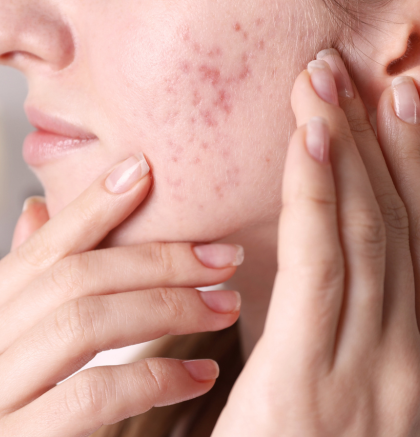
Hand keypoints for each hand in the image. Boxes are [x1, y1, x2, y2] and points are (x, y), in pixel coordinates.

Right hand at [0, 154, 241, 436]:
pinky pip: (95, 395)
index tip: (143, 169)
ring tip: (226, 306)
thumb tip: (36, 209)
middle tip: (224, 258)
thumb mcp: (20, 329)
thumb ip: (32, 278)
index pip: (46, 245)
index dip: (92, 203)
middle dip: (159, 261)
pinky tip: (202, 374)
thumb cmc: (23, 396)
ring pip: (86, 322)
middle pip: (77, 277)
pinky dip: (158, 378)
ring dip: (170, 308)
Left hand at [212, 50, 419, 435]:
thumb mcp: (331, 387)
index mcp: (406, 354)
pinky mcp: (309, 380)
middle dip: (378, 141)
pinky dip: (318, 198)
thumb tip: (325, 267)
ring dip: (352, 151)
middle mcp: (404, 354)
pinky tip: (310, 142)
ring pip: (363, 232)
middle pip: (390, 222)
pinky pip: (316, 266)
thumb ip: (334, 328)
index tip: (390, 104)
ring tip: (334, 87)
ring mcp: (368, 368)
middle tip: (360, 74)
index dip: (402, 165)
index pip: (406, 237)